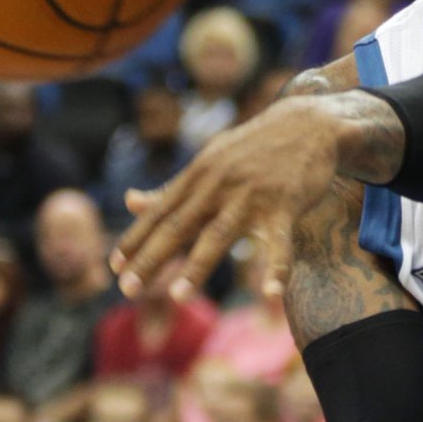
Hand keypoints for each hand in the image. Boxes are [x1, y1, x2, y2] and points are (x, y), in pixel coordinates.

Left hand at [111, 97, 342, 301]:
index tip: (114, 266)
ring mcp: (252, 195)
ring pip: (219, 235)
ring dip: (197, 267)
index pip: (160, 211)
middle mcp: (219, 184)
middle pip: (179, 225)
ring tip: (177, 297)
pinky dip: (276, 269)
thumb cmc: (253, 149)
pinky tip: (270, 295)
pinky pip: (280, 243)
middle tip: (127, 289)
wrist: (308, 124)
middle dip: (151, 258)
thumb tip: (129, 202)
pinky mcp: (285, 205)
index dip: (136, 239)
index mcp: (199, 175)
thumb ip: (172, 188)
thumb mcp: (209, 162)